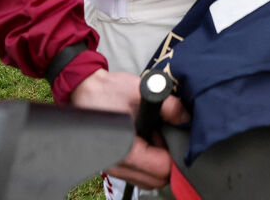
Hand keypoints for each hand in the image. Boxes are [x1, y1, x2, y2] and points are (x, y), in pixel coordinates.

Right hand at [70, 69, 189, 188]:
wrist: (84, 89)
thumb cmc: (108, 91)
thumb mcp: (141, 92)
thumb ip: (168, 106)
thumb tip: (185, 117)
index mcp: (124, 151)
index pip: (162, 170)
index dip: (173, 154)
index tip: (171, 136)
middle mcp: (116, 165)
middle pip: (155, 180)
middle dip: (166, 161)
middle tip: (163, 136)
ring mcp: (112, 167)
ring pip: (145, 180)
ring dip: (155, 162)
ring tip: (152, 136)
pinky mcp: (111, 163)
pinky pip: (135, 173)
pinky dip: (145, 162)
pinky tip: (143, 139)